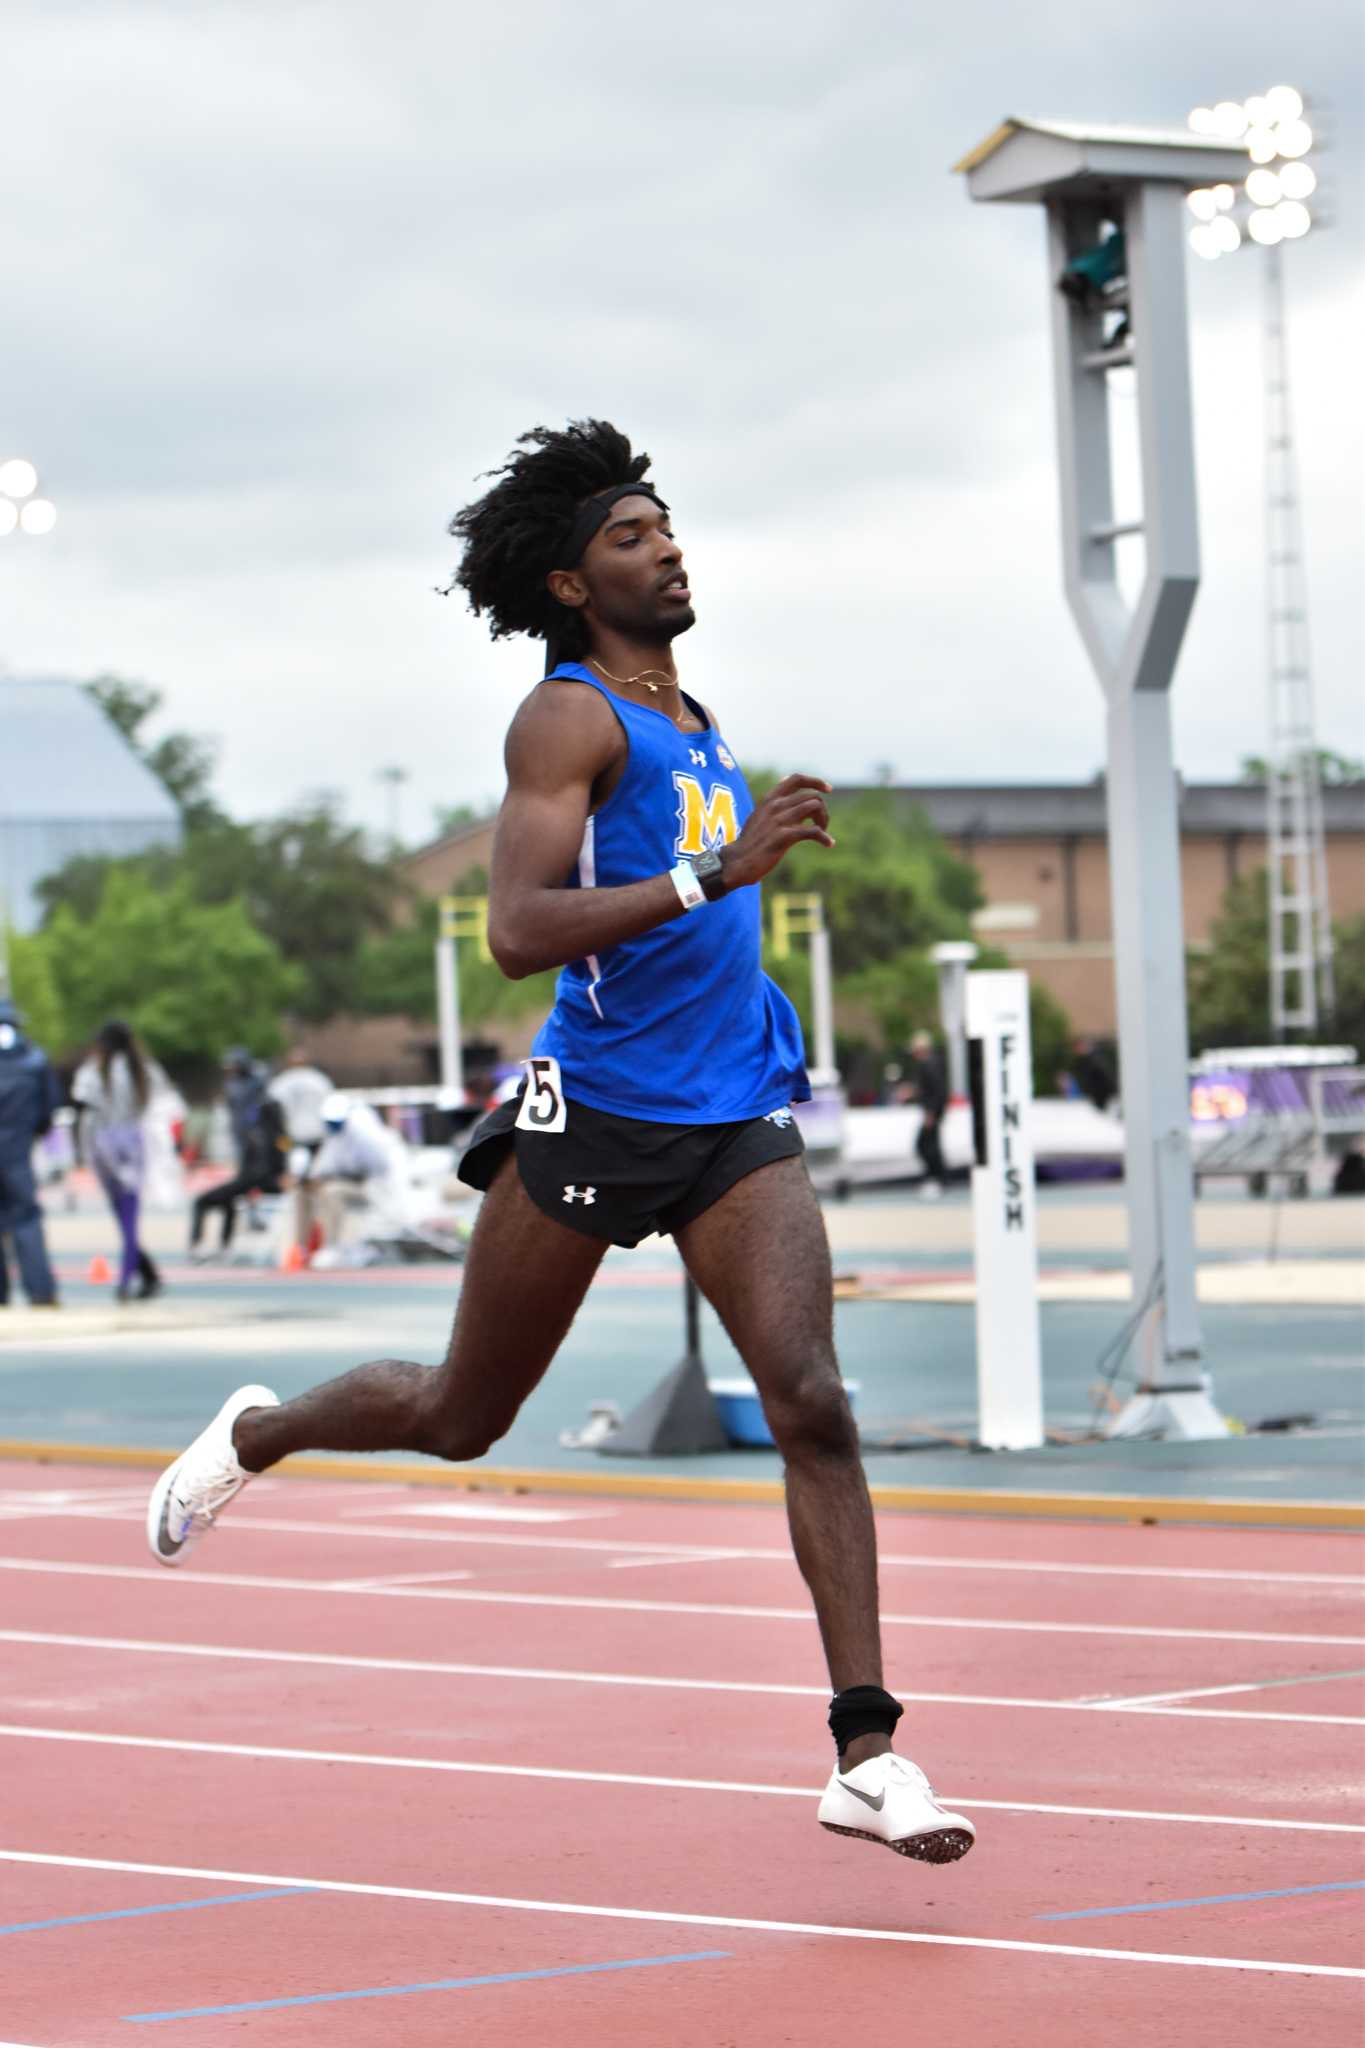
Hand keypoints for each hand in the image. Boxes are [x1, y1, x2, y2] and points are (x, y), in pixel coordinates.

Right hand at [721, 774, 833, 888]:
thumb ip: (774, 805)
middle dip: (822, 810)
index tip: (828, 789)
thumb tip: (792, 796)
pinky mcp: (784, 836)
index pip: (796, 779)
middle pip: (812, 796)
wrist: (738, 861)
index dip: (816, 781)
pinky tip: (828, 843)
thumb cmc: (750, 842)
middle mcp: (775, 805)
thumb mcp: (759, 816)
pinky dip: (825, 837)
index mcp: (769, 798)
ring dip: (824, 820)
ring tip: (823, 832)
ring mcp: (780, 820)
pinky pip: (813, 831)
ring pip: (815, 807)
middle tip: (822, 825)